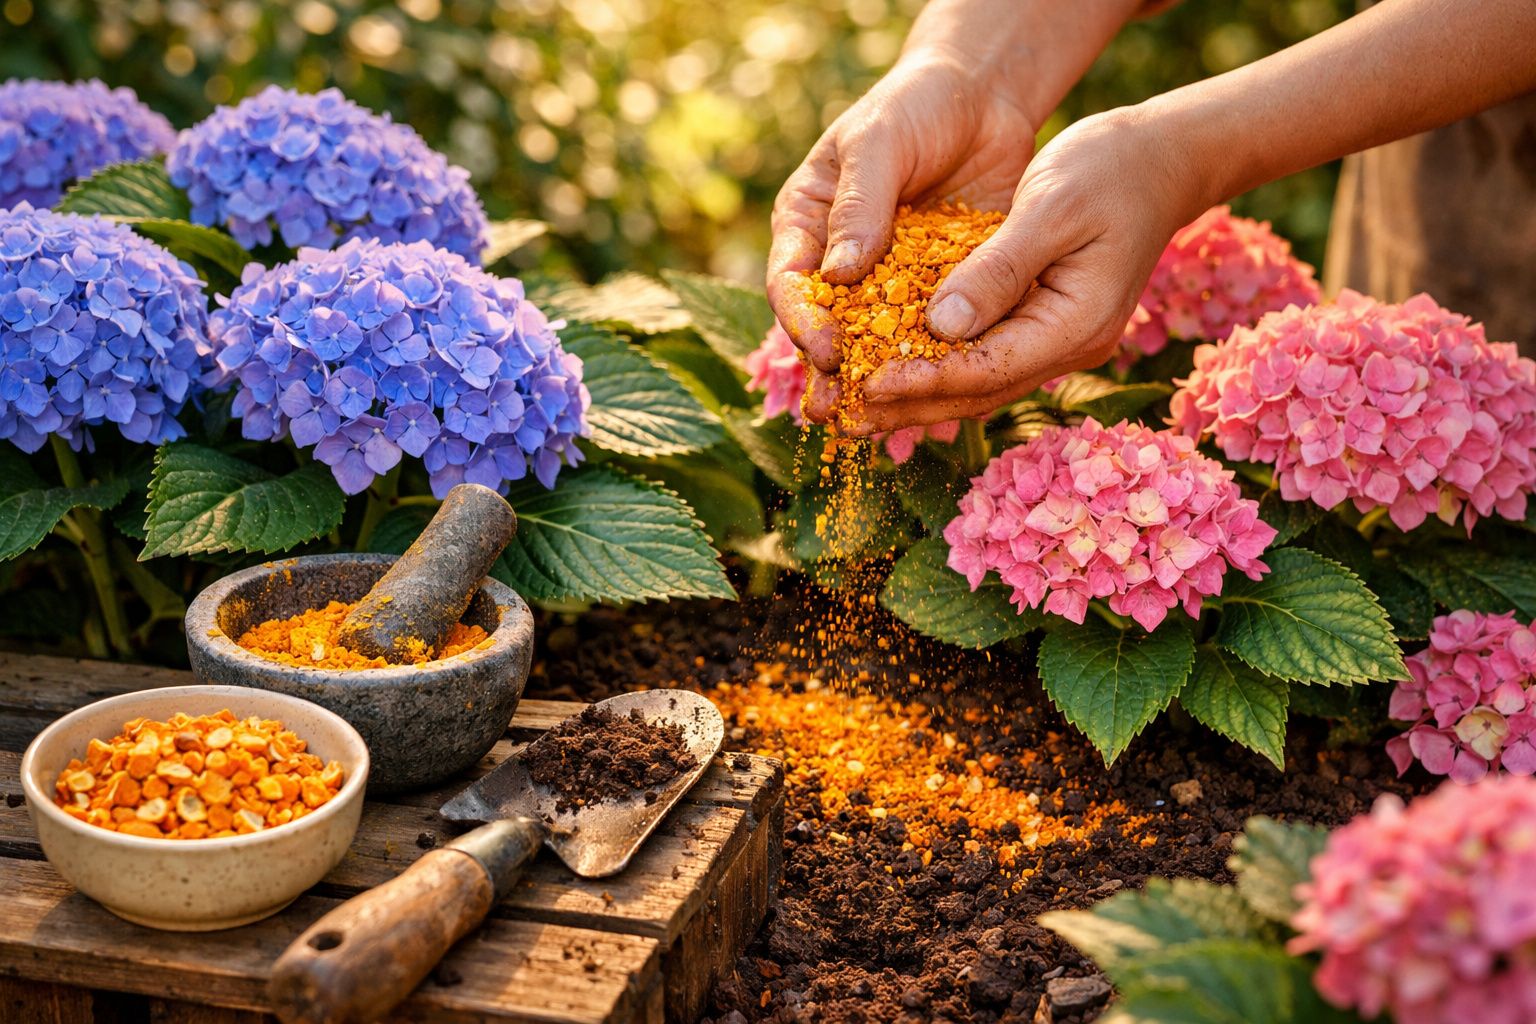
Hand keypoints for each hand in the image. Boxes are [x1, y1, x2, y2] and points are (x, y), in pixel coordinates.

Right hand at [766, 52, 1037, 420]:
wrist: (983, 97)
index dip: (804, 320)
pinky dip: (930, 366)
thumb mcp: (879, 142)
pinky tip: (937, 401)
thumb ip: (861, 204)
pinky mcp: (936, 288)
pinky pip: (928, 333)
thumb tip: (837, 275)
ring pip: (875, 341)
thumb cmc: (916, 105)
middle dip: (831, 373)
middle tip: (836, 415)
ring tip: (875, 427)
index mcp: (806, 224)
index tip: (826, 349)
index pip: (792, 282)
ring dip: (874, 384)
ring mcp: (888, 280)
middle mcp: (839, 260)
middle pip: (825, 326)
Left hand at [844, 106, 1204, 432]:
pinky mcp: (1041, 324)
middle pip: (975, 392)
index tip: (864, 382)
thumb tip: (939, 327)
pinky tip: (887, 371)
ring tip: (850, 408)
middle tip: (841, 416)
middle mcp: (1067, 346)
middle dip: (907, 406)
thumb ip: (998, 268)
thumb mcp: (1050, 206)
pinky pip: (980, 357)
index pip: (987, 369)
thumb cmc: (1110, 168)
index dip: (923, 380)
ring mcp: (1057, 340)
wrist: (1163, 158)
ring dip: (913, 398)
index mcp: (1076, 324)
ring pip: (975, 384)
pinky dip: (932, 367)